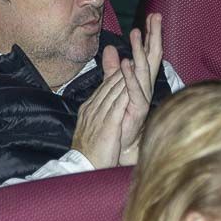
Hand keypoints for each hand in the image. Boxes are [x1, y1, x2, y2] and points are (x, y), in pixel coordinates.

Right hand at [71, 47, 129, 168]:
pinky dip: (127, 92)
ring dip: (127, 75)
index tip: (130, 61)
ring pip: (115, 90)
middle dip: (125, 68)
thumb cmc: (89, 152)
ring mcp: (99, 115)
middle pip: (111, 84)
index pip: (105, 86)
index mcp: (89, 108)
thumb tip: (107, 110)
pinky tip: (136, 83)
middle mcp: (93, 108)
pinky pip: (119, 104)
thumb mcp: (92, 129)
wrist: (81, 167)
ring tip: (139, 61)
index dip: (118, 73)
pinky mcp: (108, 124)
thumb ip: (99, 115)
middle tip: (138, 53)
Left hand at [104, 14, 163, 164]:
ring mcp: (143, 97)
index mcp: (141, 80)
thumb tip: (111, 49)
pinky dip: (131, 76)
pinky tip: (127, 63)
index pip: (148, 53)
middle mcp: (146, 86)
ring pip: (144, 70)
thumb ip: (112, 68)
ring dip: (141, 50)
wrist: (115, 145)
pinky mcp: (137, 109)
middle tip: (156, 16)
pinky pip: (135, 90)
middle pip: (152, 57)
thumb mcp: (112, 86)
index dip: (150, 35)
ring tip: (137, 33)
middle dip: (154, 36)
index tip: (152, 16)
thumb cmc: (117, 117)